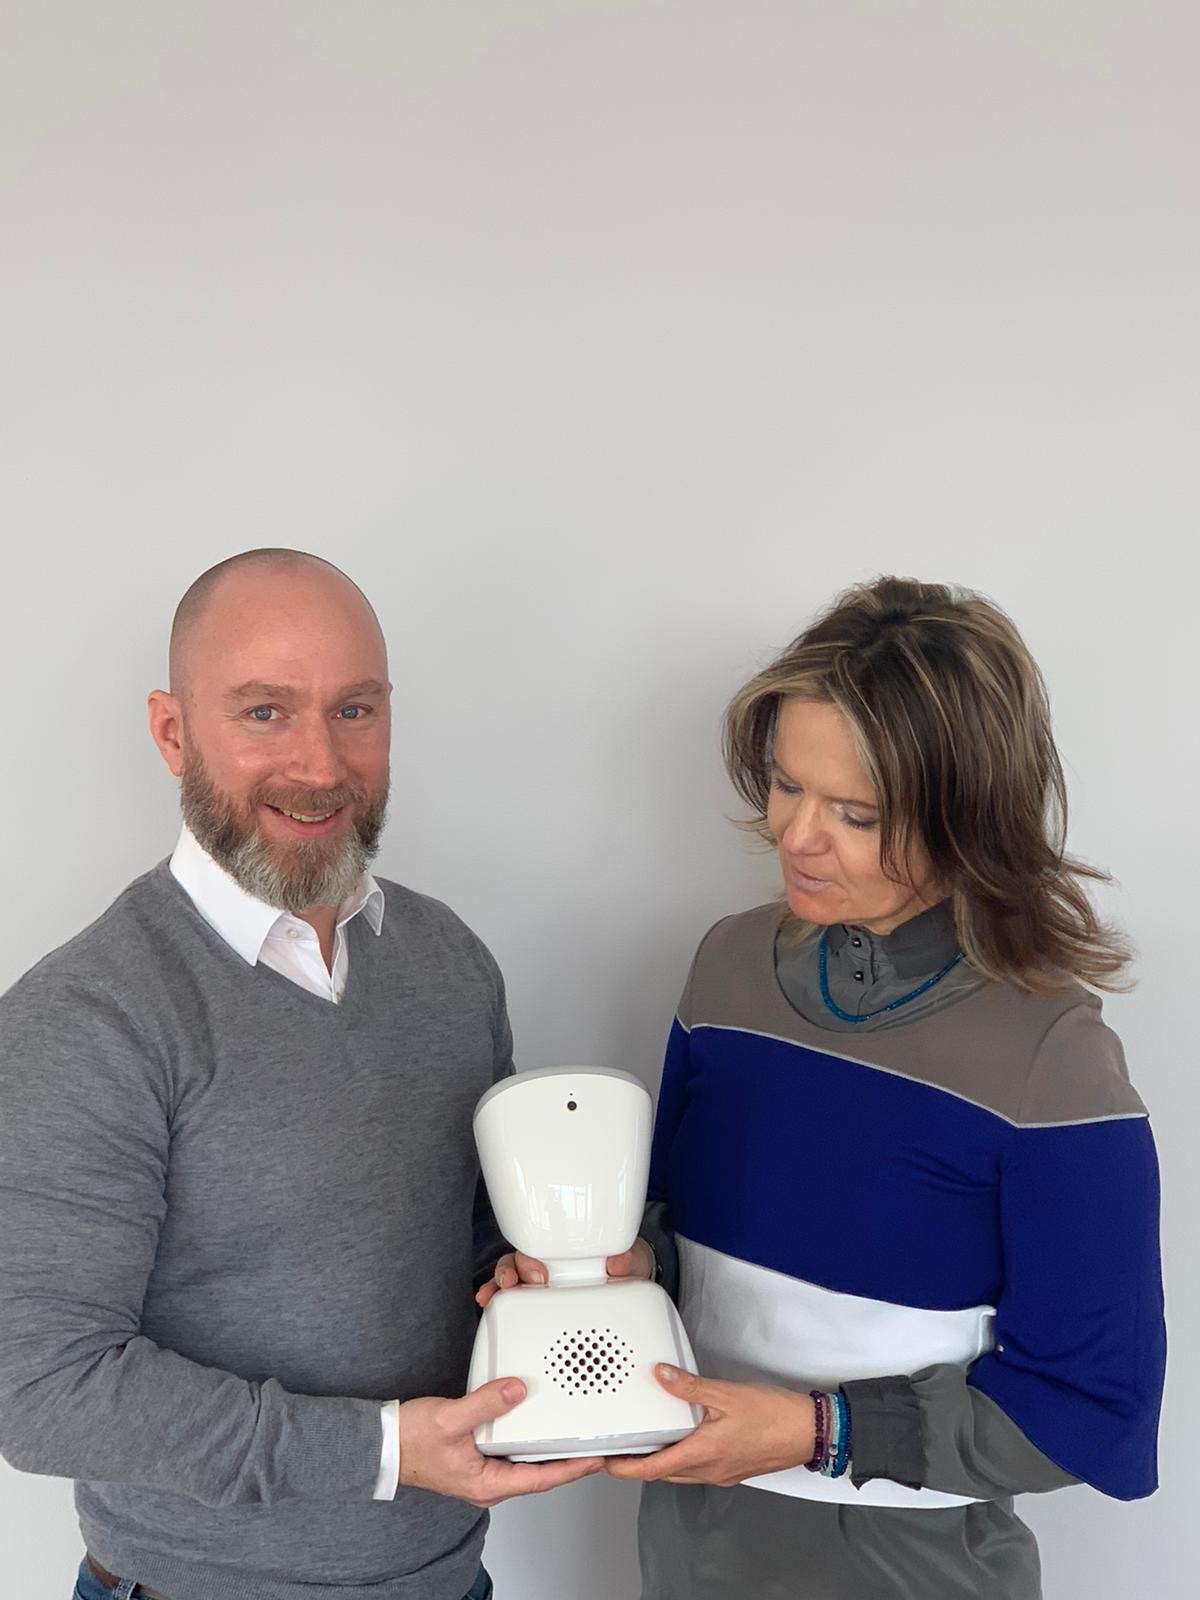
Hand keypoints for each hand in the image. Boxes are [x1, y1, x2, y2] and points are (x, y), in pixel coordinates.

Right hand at [397, 1378, 603, 1506]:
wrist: (382, 1445)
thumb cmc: (410, 1441)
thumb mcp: (449, 1420)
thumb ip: (484, 1404)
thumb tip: (517, 1391)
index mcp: (487, 1484)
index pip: (541, 1480)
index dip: (572, 1468)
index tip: (596, 1458)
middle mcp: (489, 1483)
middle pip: (539, 1474)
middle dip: (568, 1460)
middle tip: (595, 1444)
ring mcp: (483, 1471)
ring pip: (526, 1463)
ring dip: (549, 1449)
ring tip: (574, 1433)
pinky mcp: (477, 1457)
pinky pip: (511, 1451)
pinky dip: (528, 1439)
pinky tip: (536, 1423)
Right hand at [475, 1238, 654, 1308]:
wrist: (629, 1285)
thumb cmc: (623, 1267)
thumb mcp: (629, 1261)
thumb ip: (624, 1261)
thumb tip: (618, 1264)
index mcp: (566, 1249)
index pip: (541, 1244)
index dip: (533, 1257)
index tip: (538, 1274)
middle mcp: (548, 1263)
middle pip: (519, 1261)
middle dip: (510, 1271)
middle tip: (514, 1284)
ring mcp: (540, 1282)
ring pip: (509, 1277)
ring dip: (497, 1285)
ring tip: (491, 1295)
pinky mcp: (539, 1302)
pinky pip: (513, 1300)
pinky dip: (497, 1302)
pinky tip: (487, 1304)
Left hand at [604, 1365, 815, 1487]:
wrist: (808, 1432)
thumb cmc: (774, 1416)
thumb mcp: (726, 1394)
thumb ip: (689, 1387)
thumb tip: (661, 1376)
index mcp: (702, 1454)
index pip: (651, 1470)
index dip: (624, 1468)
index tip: (605, 1462)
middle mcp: (709, 1470)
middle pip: (662, 1474)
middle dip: (638, 1465)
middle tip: (619, 1449)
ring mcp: (722, 1473)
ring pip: (680, 1473)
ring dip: (660, 1462)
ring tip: (647, 1442)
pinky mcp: (733, 1469)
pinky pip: (698, 1469)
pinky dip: (683, 1457)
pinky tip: (685, 1439)